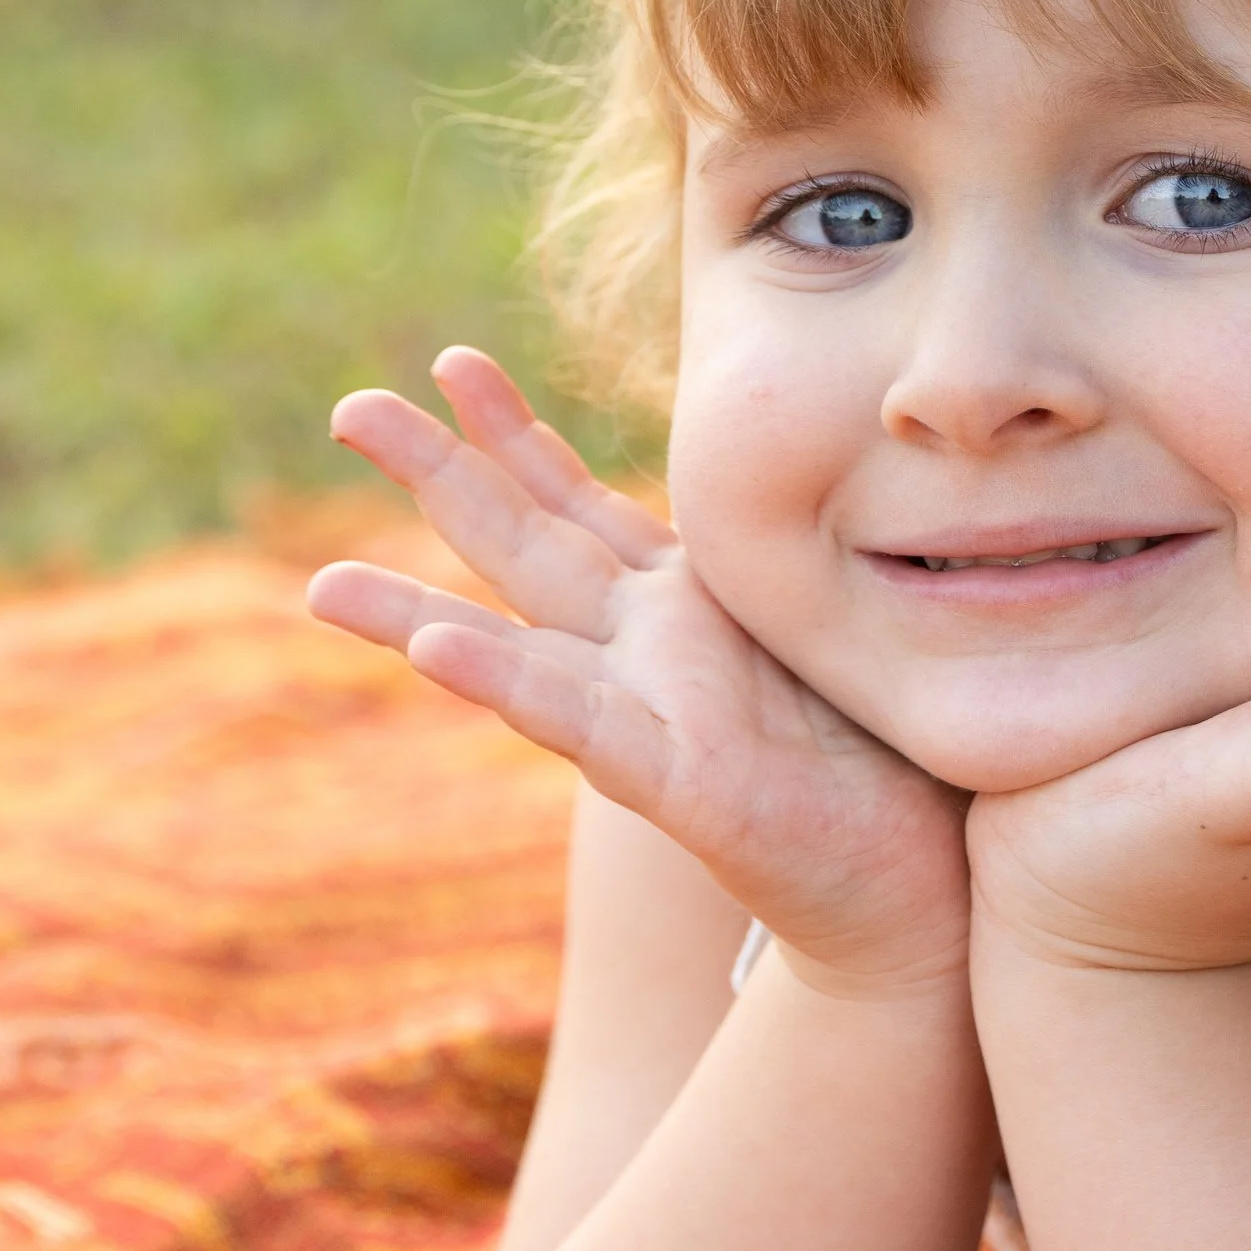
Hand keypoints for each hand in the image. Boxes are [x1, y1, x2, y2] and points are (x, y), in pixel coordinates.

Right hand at [308, 347, 970, 992]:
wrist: (926, 889)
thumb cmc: (883, 753)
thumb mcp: (827, 619)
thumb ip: (785, 556)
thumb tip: (825, 439)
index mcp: (679, 606)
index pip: (577, 502)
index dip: (513, 433)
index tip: (453, 360)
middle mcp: (647, 655)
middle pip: (521, 549)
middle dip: (437, 477)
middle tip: (347, 408)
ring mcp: (654, 722)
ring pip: (517, 652)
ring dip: (417, 617)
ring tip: (323, 585)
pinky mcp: (689, 789)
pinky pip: (588, 727)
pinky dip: (510, 686)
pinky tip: (438, 654)